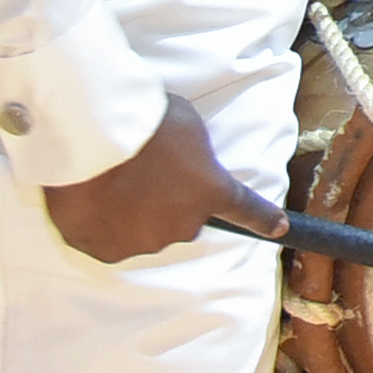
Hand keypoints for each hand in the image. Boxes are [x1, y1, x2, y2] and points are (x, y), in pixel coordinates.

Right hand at [41, 89, 283, 264]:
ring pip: (146, 233)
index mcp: (212, 192)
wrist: (93, 138)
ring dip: (135, 215)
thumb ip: (193, 154)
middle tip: (147, 175)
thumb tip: (183, 164)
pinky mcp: (107, 251)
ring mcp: (145, 242)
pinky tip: (93, 200)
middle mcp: (184, 226)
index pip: (247, 210)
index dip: (264, 219)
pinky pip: (110, 240)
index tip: (280, 228)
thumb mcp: (187, 126)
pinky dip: (103, 227)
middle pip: (183, 221)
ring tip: (113, 183)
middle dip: (170, 204)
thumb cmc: (146, 121)